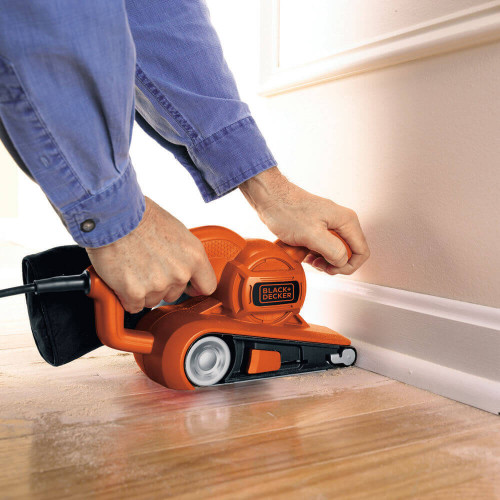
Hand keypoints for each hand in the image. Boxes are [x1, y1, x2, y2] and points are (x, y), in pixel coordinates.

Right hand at [86, 197, 216, 312]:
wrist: (114, 215)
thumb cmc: (141, 216)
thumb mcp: (176, 231)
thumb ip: (183, 254)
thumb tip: (182, 267)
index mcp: (194, 256)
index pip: (207, 285)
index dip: (195, 288)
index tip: (189, 288)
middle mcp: (180, 273)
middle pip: (175, 294)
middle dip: (162, 285)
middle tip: (147, 266)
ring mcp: (158, 285)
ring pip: (153, 300)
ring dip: (143, 291)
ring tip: (133, 268)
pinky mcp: (135, 293)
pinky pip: (134, 306)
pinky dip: (126, 297)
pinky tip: (123, 279)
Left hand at [240, 167, 369, 274]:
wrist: (270, 199)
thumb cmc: (287, 210)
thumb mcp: (312, 234)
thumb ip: (333, 250)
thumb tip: (342, 262)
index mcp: (346, 221)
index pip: (362, 252)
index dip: (349, 266)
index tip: (332, 268)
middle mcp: (341, 222)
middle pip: (349, 253)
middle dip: (334, 264)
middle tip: (318, 264)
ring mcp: (329, 225)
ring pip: (335, 252)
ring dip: (322, 260)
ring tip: (309, 258)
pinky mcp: (317, 228)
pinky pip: (322, 247)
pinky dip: (314, 253)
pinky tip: (303, 252)